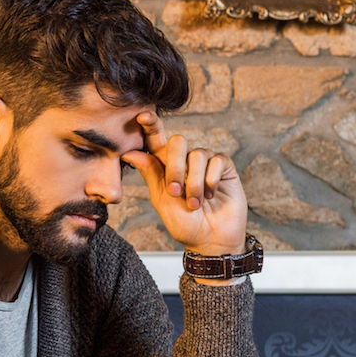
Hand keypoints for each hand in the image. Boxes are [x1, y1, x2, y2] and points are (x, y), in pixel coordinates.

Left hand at [121, 112, 247, 256]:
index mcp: (165, 166)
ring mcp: (206, 162)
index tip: (142, 116)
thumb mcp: (162, 200)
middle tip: (176, 192)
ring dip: (193, 182)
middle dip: (175, 167)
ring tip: (194, 204)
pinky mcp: (225, 167)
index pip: (157, 140)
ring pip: (197, 154)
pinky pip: (216, 161)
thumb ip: (151, 174)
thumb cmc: (184, 223)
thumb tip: (130, 152)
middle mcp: (185, 160)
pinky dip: (210, 180)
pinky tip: (210, 195)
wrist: (210, 240)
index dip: (151, 126)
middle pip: (177, 141)